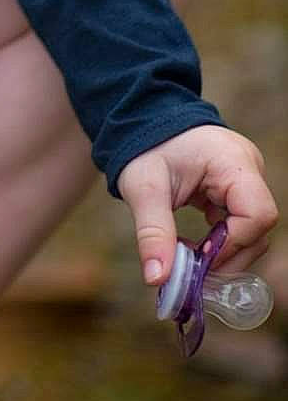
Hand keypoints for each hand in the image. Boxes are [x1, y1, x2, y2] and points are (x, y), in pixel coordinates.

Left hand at [116, 124, 278, 289]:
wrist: (143, 121)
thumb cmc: (145, 147)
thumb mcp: (143, 189)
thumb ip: (153, 232)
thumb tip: (158, 279)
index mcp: (233, 161)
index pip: (257, 213)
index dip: (232, 243)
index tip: (199, 258)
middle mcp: (249, 169)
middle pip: (258, 229)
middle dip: (227, 256)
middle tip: (191, 272)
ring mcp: (246, 179)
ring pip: (251, 232)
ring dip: (223, 253)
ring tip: (189, 260)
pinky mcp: (237, 189)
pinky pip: (239, 224)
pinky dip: (219, 242)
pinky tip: (195, 248)